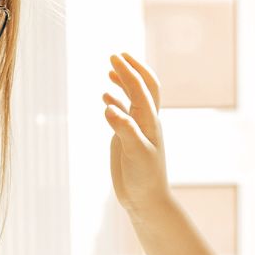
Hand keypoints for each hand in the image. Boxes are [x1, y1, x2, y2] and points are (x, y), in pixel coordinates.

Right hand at [103, 52, 170, 217]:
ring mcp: (137, 128)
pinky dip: (115, 99)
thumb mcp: (135, 153)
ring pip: (134, 98)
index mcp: (149, 121)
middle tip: (117, 55)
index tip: (114, 58)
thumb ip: (124, 130)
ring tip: (111, 70)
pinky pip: (123, 112)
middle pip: (144, 87)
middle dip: (132, 69)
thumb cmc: (144, 178)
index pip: (139, 89)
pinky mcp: (127, 138)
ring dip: (124, 82)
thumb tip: (110, 107)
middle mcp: (145, 121)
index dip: (127, 72)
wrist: (146, 199)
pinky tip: (105, 96)